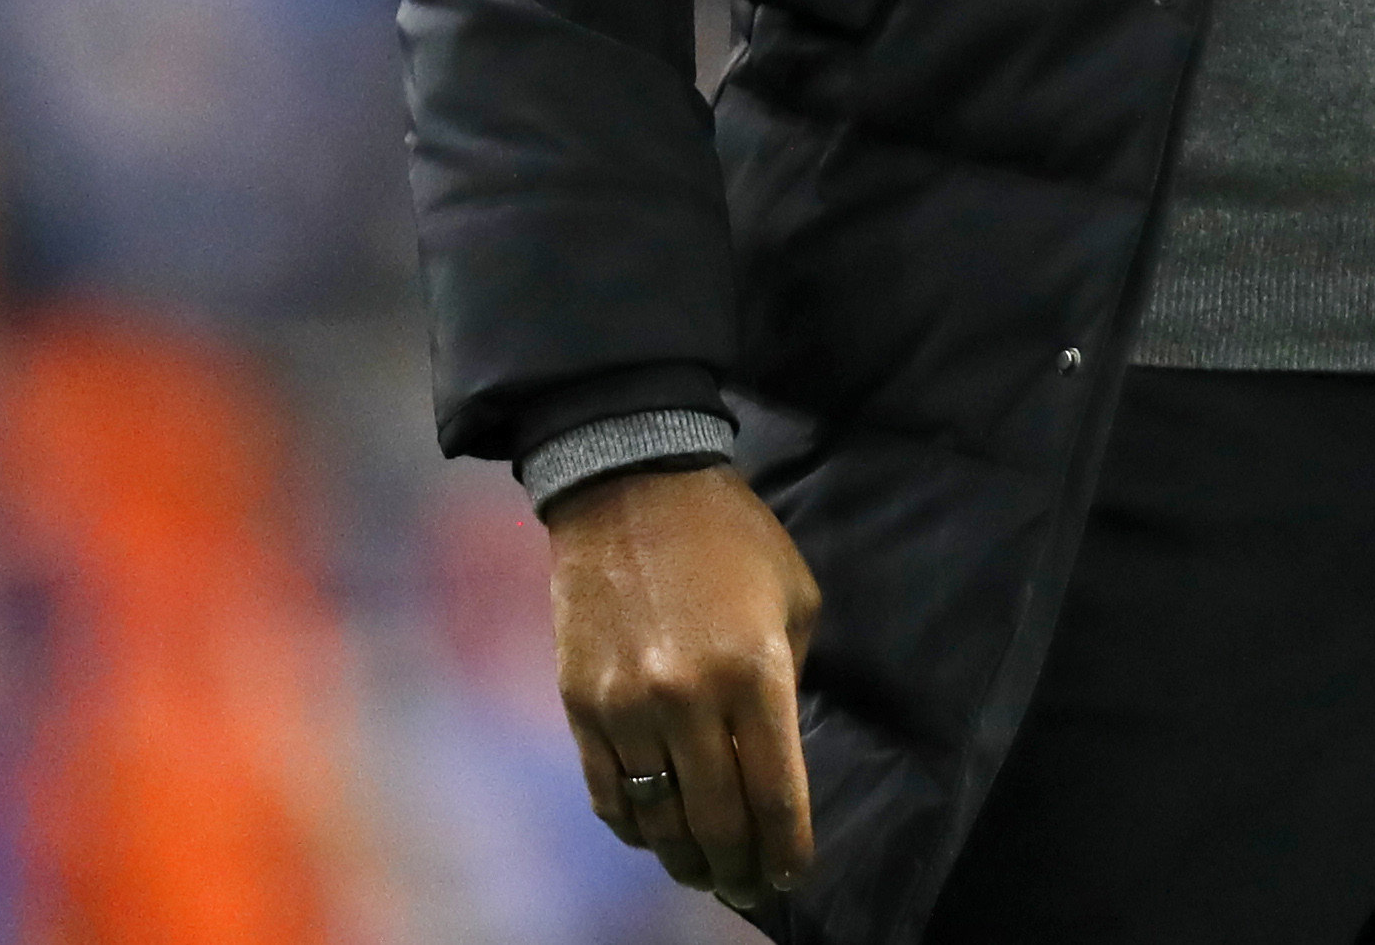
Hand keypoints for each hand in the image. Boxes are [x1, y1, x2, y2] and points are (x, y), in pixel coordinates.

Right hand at [549, 462, 820, 911]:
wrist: (631, 488)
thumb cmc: (731, 537)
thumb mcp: (793, 597)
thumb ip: (791, 678)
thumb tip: (775, 752)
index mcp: (757, 672)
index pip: (776, 793)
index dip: (786, 849)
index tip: (791, 876)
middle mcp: (691, 699)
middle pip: (716, 820)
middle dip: (738, 867)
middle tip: (748, 887)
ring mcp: (628, 706)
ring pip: (658, 818)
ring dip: (684, 858)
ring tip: (704, 872)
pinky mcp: (580, 705)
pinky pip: (607, 792)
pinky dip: (632, 826)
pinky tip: (654, 835)